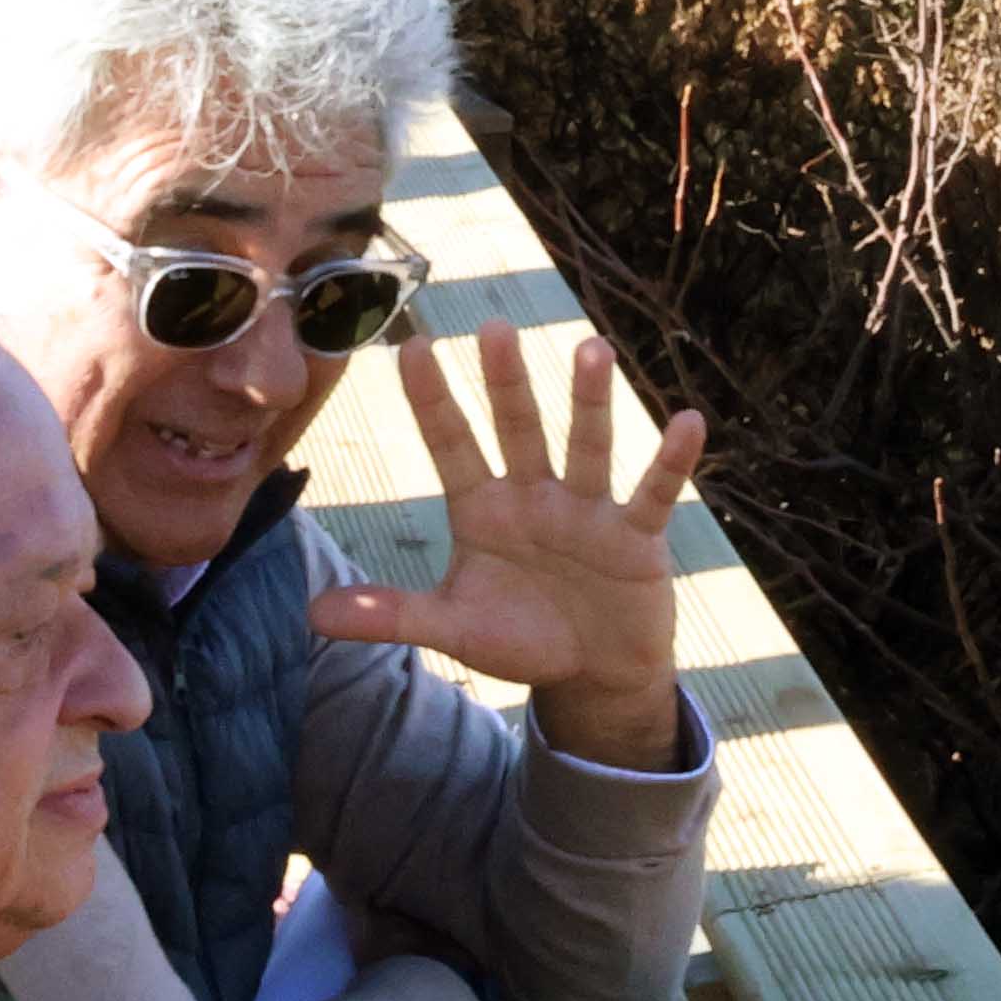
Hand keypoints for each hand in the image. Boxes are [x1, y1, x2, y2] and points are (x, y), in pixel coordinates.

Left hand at [311, 325, 703, 771]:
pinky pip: (653, 493)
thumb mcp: (454, 630)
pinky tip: (687, 421)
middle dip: (506, 383)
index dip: (432, 400)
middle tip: (493, 328)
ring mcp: (587, 512)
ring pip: (587, 447)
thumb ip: (392, 616)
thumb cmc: (521, 638)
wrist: (593, 672)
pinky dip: (671, 461)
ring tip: (592, 349)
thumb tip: (313, 614)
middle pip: (517, 431)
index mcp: (483, 510)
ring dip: (590, 402)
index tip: (409, 346)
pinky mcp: (635, 537)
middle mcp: (534, 496)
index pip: (452, 446)